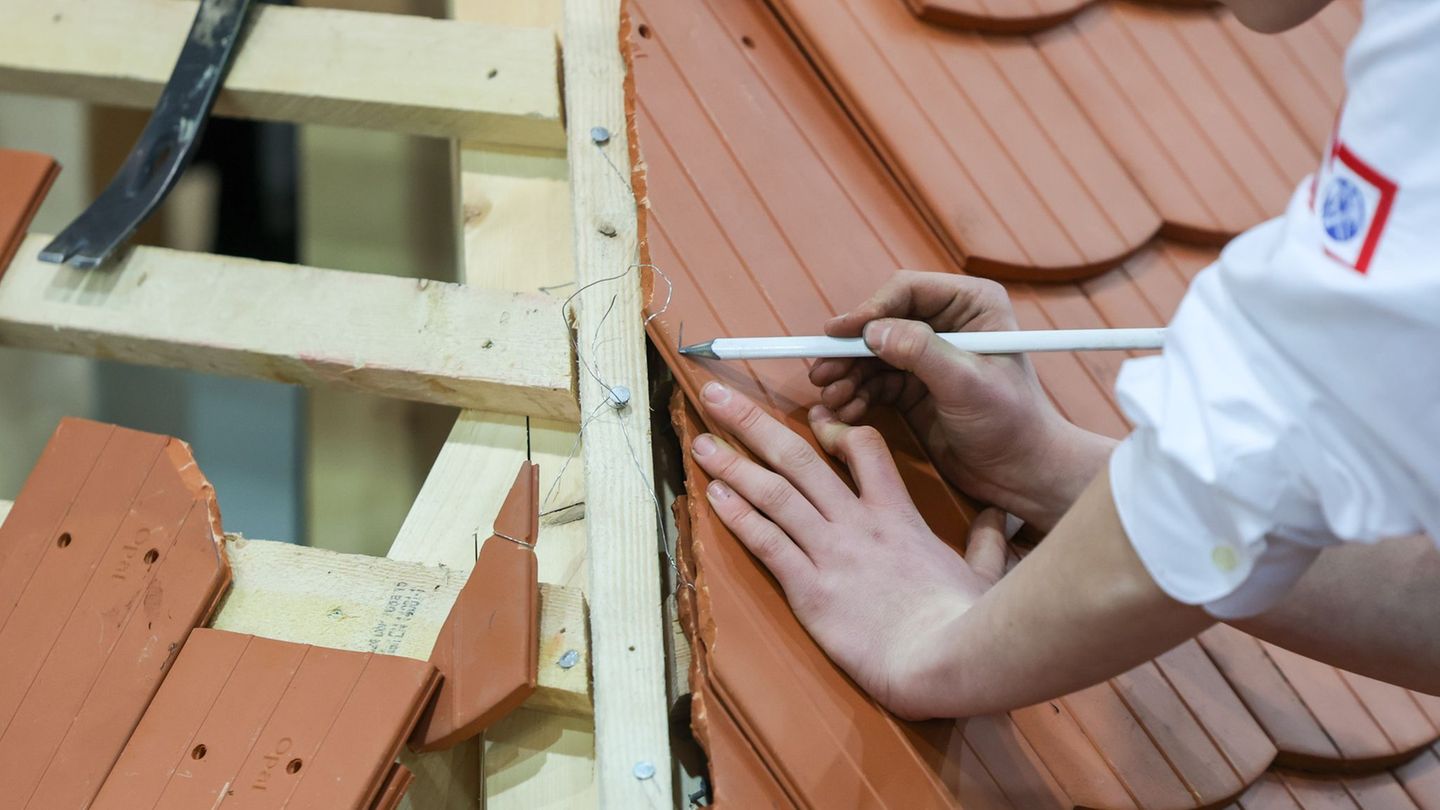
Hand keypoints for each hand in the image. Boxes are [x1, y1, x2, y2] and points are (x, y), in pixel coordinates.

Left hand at [690, 380, 1006, 719]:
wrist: (946, 658)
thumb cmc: (968, 621)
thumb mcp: (984, 573)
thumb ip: (986, 541)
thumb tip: (998, 519)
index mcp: (897, 514)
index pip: (863, 447)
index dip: (832, 428)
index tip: (808, 417)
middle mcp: (857, 523)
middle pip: (799, 457)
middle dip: (754, 424)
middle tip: (718, 398)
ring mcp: (832, 553)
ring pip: (774, 494)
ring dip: (733, 465)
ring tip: (701, 441)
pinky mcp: (812, 589)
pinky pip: (767, 543)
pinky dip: (738, 518)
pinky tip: (713, 496)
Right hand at [811, 271, 1110, 529]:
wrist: (1022, 474)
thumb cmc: (1012, 424)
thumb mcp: (967, 383)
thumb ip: (921, 352)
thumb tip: (873, 331)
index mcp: (972, 305)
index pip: (907, 291)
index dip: (868, 310)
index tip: (837, 334)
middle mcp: (947, 323)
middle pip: (881, 322)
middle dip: (849, 349)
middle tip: (820, 372)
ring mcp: (928, 355)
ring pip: (871, 354)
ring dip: (846, 374)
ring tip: (830, 397)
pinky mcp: (914, 386)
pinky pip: (873, 382)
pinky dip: (855, 395)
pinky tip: (844, 411)